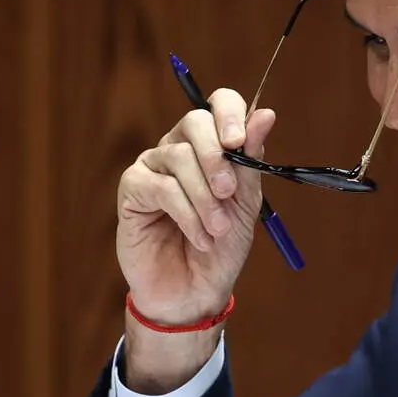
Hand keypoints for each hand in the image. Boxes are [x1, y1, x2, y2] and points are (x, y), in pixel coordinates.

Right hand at [116, 87, 275, 326]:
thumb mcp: (244, 204)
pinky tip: (199, 237)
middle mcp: (179, 147)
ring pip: (180, 158)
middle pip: (195, 122)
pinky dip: (186, 214)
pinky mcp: (132, 190)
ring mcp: (153, 166)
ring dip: (205, 198)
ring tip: (217, 230)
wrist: (195, 292)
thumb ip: (250, 160)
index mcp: (210, 145)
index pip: (218, 104)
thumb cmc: (220, 247)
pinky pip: (161, 187)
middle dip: (216, 156)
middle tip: (228, 192)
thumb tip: (266, 114)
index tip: (238, 142)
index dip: (229, 114)